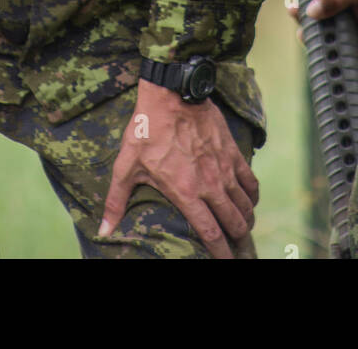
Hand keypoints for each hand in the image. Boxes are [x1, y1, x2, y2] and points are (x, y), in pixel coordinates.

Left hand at [100, 78, 257, 259]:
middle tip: (235, 247)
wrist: (172, 93)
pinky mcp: (232, 152)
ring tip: (243, 227)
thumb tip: (104, 230)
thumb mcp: (126, 165)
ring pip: (245, 204)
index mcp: (185, 192)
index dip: (219, 253)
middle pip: (233, 222)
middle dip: (236, 240)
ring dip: (246, 220)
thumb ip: (116, 200)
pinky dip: (253, 195)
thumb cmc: (146, 128)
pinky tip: (250, 200)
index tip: (224, 263)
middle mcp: (210, 184)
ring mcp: (224, 168)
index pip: (210, 233)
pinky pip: (250, 180)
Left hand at [288, 0, 357, 78]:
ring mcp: (353, 21)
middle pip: (337, 46)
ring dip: (312, 23)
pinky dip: (316, 10)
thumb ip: (335, 0)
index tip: (324, 65)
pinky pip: (328, 15)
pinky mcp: (346, 9)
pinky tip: (300, 2)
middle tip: (302, 33)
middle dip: (317, 40)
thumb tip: (312, 13)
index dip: (342, 69)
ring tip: (294, 11)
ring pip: (330, 29)